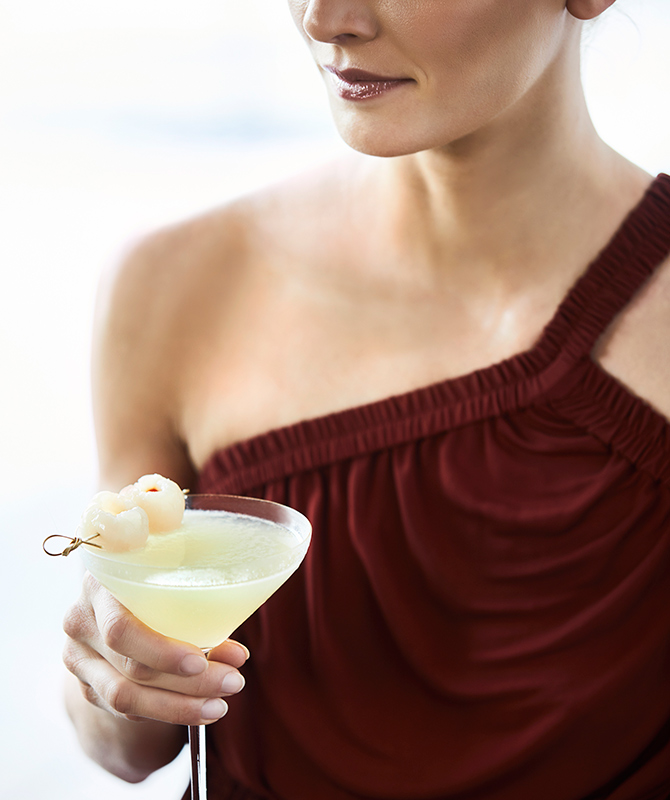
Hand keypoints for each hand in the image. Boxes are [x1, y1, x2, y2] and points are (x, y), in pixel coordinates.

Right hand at [63, 573, 247, 725]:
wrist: (112, 602)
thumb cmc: (154, 587)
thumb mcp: (171, 587)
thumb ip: (200, 615)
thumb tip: (237, 657)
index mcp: (99, 584)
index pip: (121, 627)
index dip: (161, 650)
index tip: (201, 661)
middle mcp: (80, 621)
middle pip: (131, 666)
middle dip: (188, 683)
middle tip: (233, 683)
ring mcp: (79, 657)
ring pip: (125, 697)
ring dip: (179, 706)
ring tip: (220, 705)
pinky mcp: (87, 686)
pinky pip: (126, 709)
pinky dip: (166, 711)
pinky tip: (199, 708)